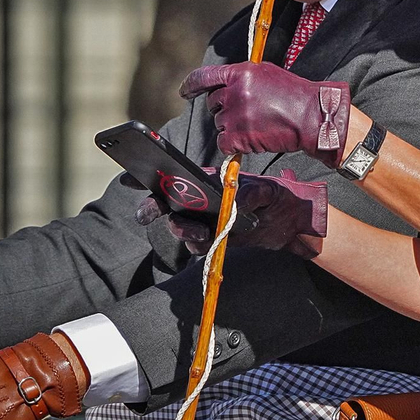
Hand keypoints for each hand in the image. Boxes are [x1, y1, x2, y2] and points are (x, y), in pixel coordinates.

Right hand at [138, 169, 327, 257]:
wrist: (288, 222)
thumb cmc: (275, 195)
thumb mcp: (266, 188)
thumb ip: (250, 193)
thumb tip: (234, 202)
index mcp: (206, 180)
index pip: (173, 175)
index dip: (149, 174)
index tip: (131, 177)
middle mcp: (199, 199)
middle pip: (165, 203)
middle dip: (152, 207)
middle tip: (149, 213)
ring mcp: (203, 220)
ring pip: (179, 226)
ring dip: (182, 229)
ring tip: (200, 230)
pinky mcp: (213, 239)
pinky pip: (196, 244)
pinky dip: (199, 243)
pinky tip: (211, 239)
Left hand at [180, 62, 350, 166]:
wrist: (313, 118)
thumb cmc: (295, 96)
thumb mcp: (268, 75)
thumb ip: (244, 78)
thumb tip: (226, 85)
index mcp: (241, 72)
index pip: (205, 76)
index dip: (191, 86)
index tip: (185, 93)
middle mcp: (235, 92)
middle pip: (213, 104)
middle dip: (225, 110)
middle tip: (247, 114)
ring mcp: (235, 114)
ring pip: (220, 124)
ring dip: (233, 128)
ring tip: (258, 125)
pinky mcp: (238, 136)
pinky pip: (224, 143)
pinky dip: (234, 145)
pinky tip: (253, 139)